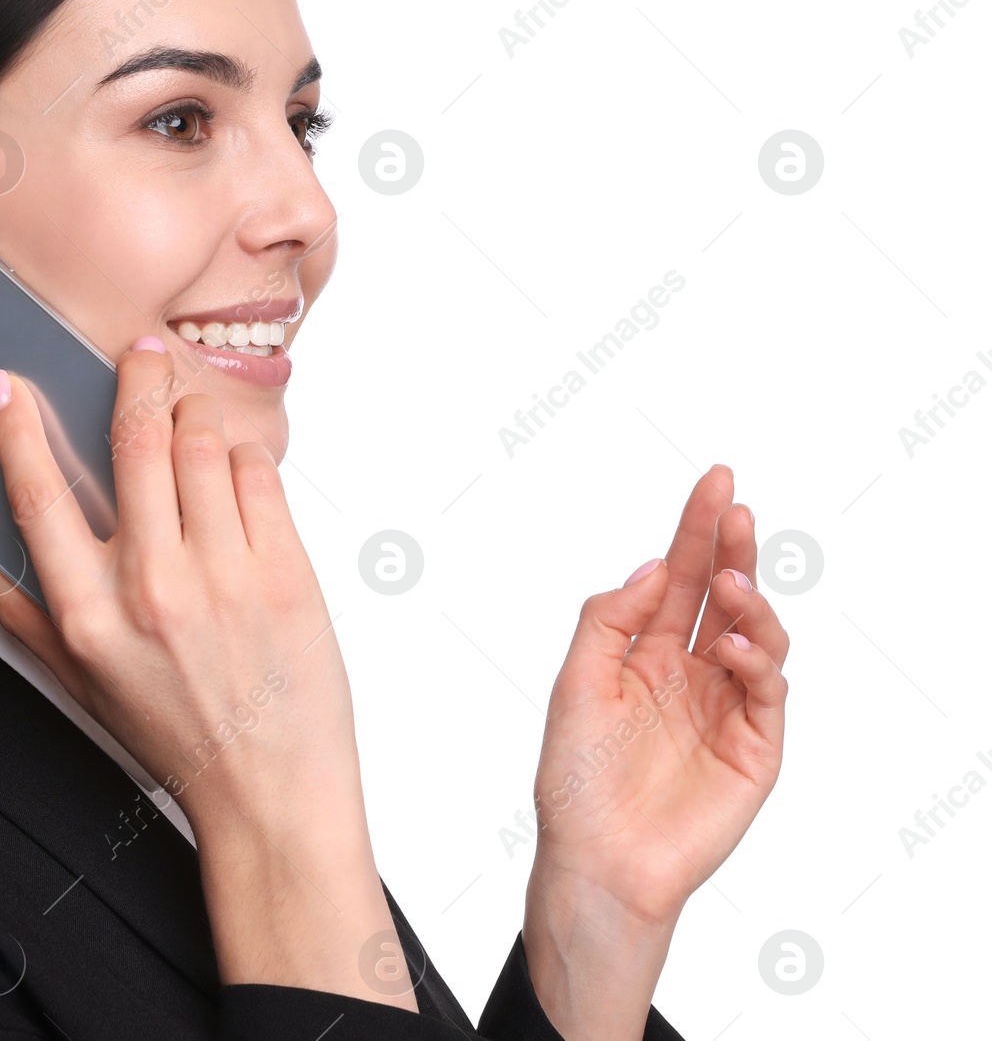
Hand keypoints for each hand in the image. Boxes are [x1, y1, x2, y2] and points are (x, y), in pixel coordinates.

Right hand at [0, 340, 414, 1007]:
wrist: (270, 787)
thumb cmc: (175, 731)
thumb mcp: (79, 679)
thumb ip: (20, 607)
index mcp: (90, 614)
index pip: (40, 496)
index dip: (17, 431)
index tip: (7, 386)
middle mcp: (153, 587)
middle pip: (136, 440)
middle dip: (137, 378)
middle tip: (142, 354)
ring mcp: (224, 575)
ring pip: (204, 442)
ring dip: (196, 415)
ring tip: (194, 420)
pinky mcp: (284, 569)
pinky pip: (259, 473)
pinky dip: (245, 459)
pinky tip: (236, 478)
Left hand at [529, 464, 788, 924]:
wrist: (596, 858)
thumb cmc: (575, 779)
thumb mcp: (576, 682)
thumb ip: (609, 620)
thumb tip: (656, 565)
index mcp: (644, 651)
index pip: (678, 577)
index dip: (696, 529)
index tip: (715, 482)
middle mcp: (688, 671)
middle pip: (721, 595)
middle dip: (731, 548)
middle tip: (735, 507)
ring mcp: (725, 706)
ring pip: (754, 634)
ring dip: (746, 600)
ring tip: (730, 581)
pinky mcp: (754, 747)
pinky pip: (765, 691)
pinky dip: (755, 660)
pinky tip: (727, 645)